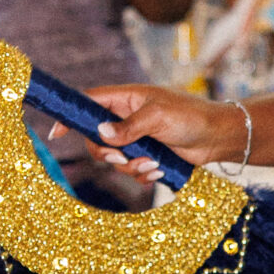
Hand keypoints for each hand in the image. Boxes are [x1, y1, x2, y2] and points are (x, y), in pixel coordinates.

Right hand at [56, 84, 246, 179]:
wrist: (218, 137)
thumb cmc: (191, 117)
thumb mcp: (158, 117)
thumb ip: (128, 127)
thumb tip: (101, 134)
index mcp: (126, 98)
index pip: (89, 103)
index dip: (71, 115)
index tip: (55, 133)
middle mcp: (127, 118)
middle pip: (96, 139)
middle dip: (107, 154)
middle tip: (123, 158)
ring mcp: (137, 138)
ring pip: (114, 159)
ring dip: (131, 167)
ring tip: (154, 164)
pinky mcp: (148, 156)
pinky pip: (132, 171)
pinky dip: (143, 175)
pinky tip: (159, 171)